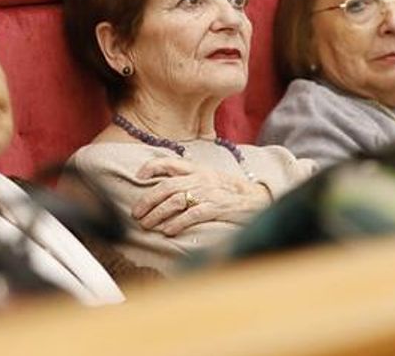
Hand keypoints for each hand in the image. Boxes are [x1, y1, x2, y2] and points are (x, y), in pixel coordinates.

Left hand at [130, 157, 271, 235]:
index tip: (139, 176)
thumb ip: (189, 180)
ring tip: (147, 225)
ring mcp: (208, 192)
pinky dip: (176, 223)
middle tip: (136, 213)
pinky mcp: (216, 207)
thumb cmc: (230, 192)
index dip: (151, 167)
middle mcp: (200, 178)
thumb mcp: (209, 179)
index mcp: (198, 169)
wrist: (257, 199)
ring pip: (175, 201)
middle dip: (147, 200)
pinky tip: (167, 231)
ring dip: (157, 214)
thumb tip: (164, 190)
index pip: (170, 162)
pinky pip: (191, 214)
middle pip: (166, 186)